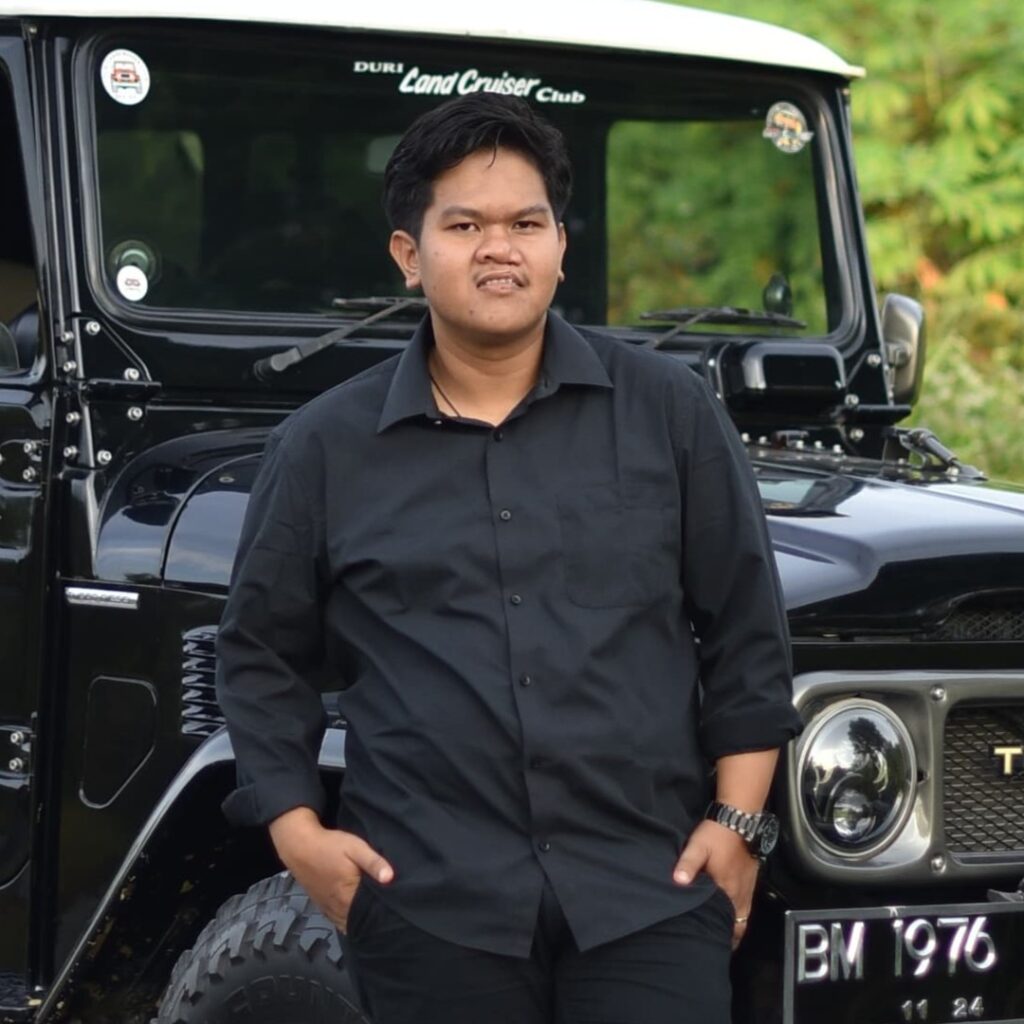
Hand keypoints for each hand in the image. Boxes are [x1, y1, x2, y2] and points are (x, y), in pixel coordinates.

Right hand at [269, 807, 393, 931]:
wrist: (299, 847)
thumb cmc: (329, 846)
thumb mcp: (355, 847)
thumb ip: (373, 862)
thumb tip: (390, 878)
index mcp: (348, 895)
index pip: (372, 913)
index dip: (385, 913)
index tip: (397, 910)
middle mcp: (339, 908)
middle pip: (362, 922)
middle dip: (376, 920)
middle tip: (391, 913)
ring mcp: (330, 910)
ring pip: (350, 925)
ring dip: (363, 923)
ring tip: (378, 916)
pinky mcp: (323, 908)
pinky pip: (340, 923)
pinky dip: (351, 923)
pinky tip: (360, 918)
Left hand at [673, 819, 758, 949]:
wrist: (739, 818)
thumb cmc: (716, 834)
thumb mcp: (698, 846)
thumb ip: (688, 865)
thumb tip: (678, 883)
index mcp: (728, 889)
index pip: (729, 924)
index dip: (722, 937)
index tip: (711, 946)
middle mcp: (741, 893)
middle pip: (739, 925)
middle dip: (730, 937)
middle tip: (716, 945)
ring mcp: (747, 887)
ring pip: (744, 916)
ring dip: (735, 926)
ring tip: (723, 935)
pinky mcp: (750, 879)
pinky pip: (747, 905)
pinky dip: (740, 914)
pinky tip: (730, 913)